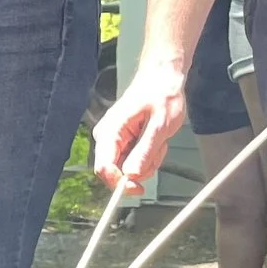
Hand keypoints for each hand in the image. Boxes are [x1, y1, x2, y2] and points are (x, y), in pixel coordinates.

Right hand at [92, 59, 186, 187]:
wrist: (162, 79)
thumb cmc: (161, 95)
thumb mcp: (159, 125)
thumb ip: (145, 151)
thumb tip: (132, 175)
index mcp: (110, 131)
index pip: (104, 167)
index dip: (120, 183)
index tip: (138, 188)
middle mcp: (107, 136)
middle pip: (116, 171)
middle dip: (140, 168)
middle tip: (158, 150)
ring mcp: (115, 140)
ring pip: (127, 168)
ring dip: (148, 161)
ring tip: (158, 140)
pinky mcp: (123, 142)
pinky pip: (133, 160)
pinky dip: (149, 156)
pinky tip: (155, 140)